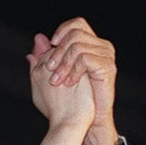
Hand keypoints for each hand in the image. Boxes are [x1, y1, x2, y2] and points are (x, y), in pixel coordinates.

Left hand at [29, 17, 119, 144]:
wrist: (86, 120)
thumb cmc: (68, 101)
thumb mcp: (50, 75)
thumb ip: (44, 57)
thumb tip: (37, 38)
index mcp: (88, 45)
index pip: (77, 24)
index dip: (62, 30)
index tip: (51, 44)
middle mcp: (100, 47)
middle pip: (75, 33)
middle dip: (58, 51)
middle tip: (50, 68)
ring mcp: (105, 56)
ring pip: (78, 46)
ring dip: (63, 63)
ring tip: (57, 80)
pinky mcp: (107, 67)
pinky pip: (85, 59)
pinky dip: (73, 70)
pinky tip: (69, 82)